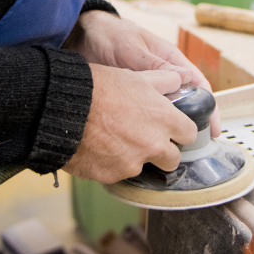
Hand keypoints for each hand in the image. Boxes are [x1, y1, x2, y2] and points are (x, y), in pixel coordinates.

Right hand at [63, 66, 196, 182]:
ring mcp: (133, 164)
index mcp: (165, 120)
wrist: (63, 109)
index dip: (180, 131)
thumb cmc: (100, 88)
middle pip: (173, 159)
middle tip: (145, 138)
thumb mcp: (135, 76)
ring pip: (144, 167)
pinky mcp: (112, 177)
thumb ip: (164, 80)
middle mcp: (154, 146)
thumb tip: (180, 79)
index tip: (172, 129)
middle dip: (163, 151)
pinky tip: (99, 148)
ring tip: (115, 140)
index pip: (190, 134)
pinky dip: (112, 164)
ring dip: (136, 158)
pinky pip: (118, 174)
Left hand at [65, 9, 220, 135]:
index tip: (214, 129)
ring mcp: (147, 89)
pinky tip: (146, 145)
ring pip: (166, 113)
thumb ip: (155, 64)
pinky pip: (145, 116)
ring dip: (169, 131)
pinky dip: (149, 129)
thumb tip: (185, 78)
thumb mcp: (131, 48)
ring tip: (172, 153)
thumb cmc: (109, 34)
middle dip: (192, 125)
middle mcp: (162, 77)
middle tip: (194, 150)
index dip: (209, 108)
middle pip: (185, 103)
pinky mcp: (131, 98)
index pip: (198, 85)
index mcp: (170, 60)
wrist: (80, 36)